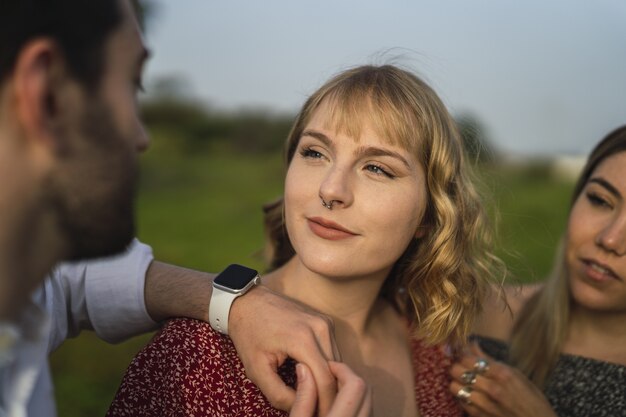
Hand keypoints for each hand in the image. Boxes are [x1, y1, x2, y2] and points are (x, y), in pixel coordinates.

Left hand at [229, 285, 339, 414]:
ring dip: (329, 382)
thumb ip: (278, 394)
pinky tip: (315, 380)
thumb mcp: (256, 369)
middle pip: (335, 373)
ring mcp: (324, 322)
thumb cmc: (248, 333)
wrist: (246, 301)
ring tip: (315, 398)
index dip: (323, 404)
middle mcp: (320, 328)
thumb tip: (299, 407)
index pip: (326, 381)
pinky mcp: (324, 321)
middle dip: (328, 395)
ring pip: (337, 363)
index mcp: (304, 339)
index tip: (315, 416)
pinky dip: (327, 368)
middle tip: (315, 411)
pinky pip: (332, 351)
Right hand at [290, 362, 371, 416]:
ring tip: (331, 388)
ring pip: (368, 402)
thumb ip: (302, 398)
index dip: (342, 370)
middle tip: (329, 374)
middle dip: (350, 378)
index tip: (327, 365)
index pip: (355, 386)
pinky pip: (366, 412)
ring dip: (353, 391)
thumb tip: (303, 367)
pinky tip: (338, 404)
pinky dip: (356, 403)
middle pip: (367, 392)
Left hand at [449, 343, 556, 416]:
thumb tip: (472, 343)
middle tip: (462, 368)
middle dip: (456, 367)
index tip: (463, 354)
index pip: (468, 358)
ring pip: (454, 387)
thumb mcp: (516, 374)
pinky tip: (470, 395)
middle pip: (456, 371)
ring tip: (464, 382)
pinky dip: (462, 397)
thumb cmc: (531, 398)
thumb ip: (489, 359)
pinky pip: (461, 403)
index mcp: (502, 373)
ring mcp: (485, 405)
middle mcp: (492, 388)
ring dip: (457, 383)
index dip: (461, 354)